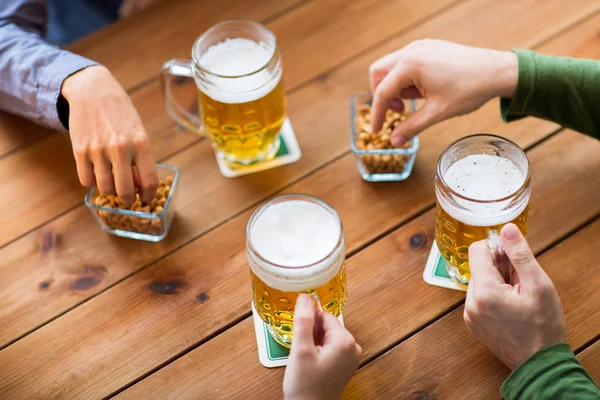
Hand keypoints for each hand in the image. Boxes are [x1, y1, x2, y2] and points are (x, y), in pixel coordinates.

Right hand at [62, 65, 157, 204]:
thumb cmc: (121, 114)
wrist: (93, 91)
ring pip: (105, 187)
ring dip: (110, 191)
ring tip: (112, 183)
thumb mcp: (138, 132)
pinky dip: (93, 183)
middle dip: (128, 199)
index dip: (149, 195)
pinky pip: (86, 180)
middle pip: (125, 190)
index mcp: (141, 143)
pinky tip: (97, 175)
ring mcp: (98, 150)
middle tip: (129, 199)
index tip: (146, 199)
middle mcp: (120, 148)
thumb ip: (140, 158)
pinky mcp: (80, 150)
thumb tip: (139, 186)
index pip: (149, 180)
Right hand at [283, 294, 361, 399]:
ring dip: (313, 341)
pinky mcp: (343, 365)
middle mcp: (353, 348)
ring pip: (326, 336)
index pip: (325, 315)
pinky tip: (309, 362)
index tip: (297, 333)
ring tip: (304, 357)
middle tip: (300, 349)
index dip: (308, 322)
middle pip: (327, 325)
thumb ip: (304, 320)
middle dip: (310, 332)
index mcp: (346, 341)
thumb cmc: (306, 387)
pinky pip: (329, 347)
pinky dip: (317, 350)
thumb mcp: (301, 350)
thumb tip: (305, 296)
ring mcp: (349, 358)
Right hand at [369, 39, 517, 146]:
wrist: (497, 71)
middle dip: (382, 95)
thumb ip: (411, 127)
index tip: (377, 131)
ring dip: (395, 87)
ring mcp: (420, 46)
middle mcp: (411, 51)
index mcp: (411, 65)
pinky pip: (405, 62)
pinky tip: (422, 91)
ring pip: (391, 67)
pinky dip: (405, 78)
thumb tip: (393, 142)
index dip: (377, 114)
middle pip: (378, 73)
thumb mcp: (437, 113)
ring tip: (415, 102)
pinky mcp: (428, 47)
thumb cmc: (470, 89)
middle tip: (398, 111)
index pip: (382, 91)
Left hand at [464, 224, 565, 369]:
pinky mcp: (472, 322)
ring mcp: (469, 314)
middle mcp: (470, 302)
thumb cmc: (543, 326)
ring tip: (517, 298)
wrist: (539, 364)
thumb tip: (506, 229)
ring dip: (496, 282)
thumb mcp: (538, 285)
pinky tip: (510, 307)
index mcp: (484, 291)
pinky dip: (492, 296)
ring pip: (479, 281)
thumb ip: (520, 255)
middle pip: (479, 267)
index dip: (496, 248)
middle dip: (499, 268)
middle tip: (520, 284)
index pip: (477, 250)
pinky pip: (478, 297)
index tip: (512, 258)